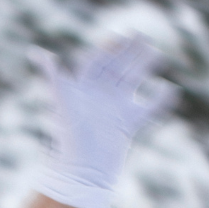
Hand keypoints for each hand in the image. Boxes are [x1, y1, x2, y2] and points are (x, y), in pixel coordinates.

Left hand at [29, 36, 175, 207]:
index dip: (108, 48)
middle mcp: (99, 96)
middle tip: (143, 36)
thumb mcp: (61, 101)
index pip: (96, 61)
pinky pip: (149, 108)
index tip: (120, 37)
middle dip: (129, 52)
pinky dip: (161, 100)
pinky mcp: (128, 124)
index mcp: (82, 88)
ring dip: (144, 67)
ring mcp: (115, 109)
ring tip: (157, 53)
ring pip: (133, 81)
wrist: (83, 170)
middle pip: (116, 67)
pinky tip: (172, 90)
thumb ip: (53, 76)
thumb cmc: (69, 137)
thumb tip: (36, 52)